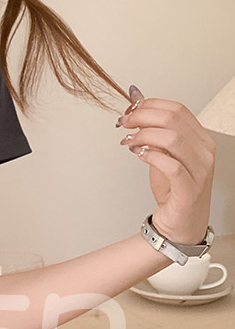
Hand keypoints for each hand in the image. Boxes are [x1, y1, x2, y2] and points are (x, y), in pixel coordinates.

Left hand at [117, 86, 215, 243]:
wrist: (179, 223)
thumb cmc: (173, 189)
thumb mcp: (162, 155)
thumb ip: (153, 133)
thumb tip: (136, 104)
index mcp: (200, 139)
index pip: (178, 109)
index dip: (150, 105)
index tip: (130, 109)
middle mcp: (204, 151)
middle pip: (173, 120)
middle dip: (142, 117)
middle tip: (124, 123)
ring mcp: (200, 170)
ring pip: (172, 139)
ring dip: (143, 136)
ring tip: (128, 141)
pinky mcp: (189, 188)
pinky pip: (171, 166)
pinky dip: (151, 156)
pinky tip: (138, 154)